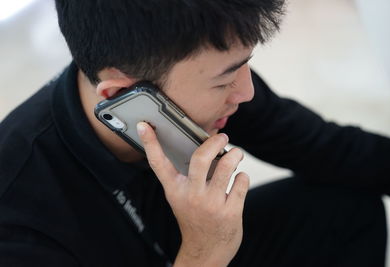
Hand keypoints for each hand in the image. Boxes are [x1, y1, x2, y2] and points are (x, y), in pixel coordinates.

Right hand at [137, 122, 248, 266]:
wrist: (206, 251)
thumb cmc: (195, 218)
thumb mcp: (183, 198)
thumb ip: (190, 176)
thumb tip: (207, 147)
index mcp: (175, 190)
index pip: (158, 164)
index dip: (150, 143)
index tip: (144, 126)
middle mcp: (191, 196)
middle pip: (200, 158)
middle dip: (215, 142)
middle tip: (223, 137)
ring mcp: (211, 204)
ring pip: (226, 167)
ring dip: (235, 155)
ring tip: (236, 154)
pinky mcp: (230, 212)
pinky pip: (241, 182)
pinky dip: (243, 176)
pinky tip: (239, 179)